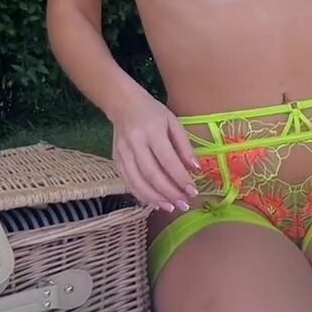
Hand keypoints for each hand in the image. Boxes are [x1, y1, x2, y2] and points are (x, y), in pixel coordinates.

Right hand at [112, 89, 199, 211]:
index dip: (181, 178)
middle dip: (170, 192)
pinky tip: (155, 202)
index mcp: (152, 131)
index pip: (168, 160)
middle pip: (152, 174)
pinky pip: (129, 182)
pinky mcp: (116, 160)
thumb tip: (196, 169)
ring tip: (171, 207)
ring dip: (156, 198)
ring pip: (138, 182)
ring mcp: (123, 153)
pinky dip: (142, 195)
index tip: (193, 191)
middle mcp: (135, 143)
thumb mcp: (173, 122)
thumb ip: (184, 146)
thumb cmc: (153, 112)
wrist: (123, 104)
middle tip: (184, 204)